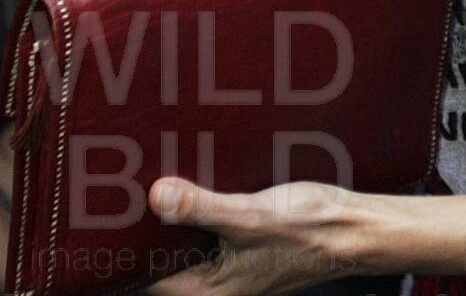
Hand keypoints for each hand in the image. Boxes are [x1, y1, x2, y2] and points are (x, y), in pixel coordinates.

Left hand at [143, 177, 380, 295]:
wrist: (359, 230)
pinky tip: (199, 183)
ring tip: (159, 181)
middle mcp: (214, 285)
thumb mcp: (249, 217)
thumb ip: (201, 209)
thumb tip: (157, 197)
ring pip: (187, 243)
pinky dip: (202, 212)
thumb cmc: (310, 233)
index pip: (143, 277)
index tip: (107, 217)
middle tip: (128, 189)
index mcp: (205, 291)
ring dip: (176, 217)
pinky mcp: (247, 248)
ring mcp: (231, 266)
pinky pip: (211, 232)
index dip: (123, 248)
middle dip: (148, 227)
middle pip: (163, 258)